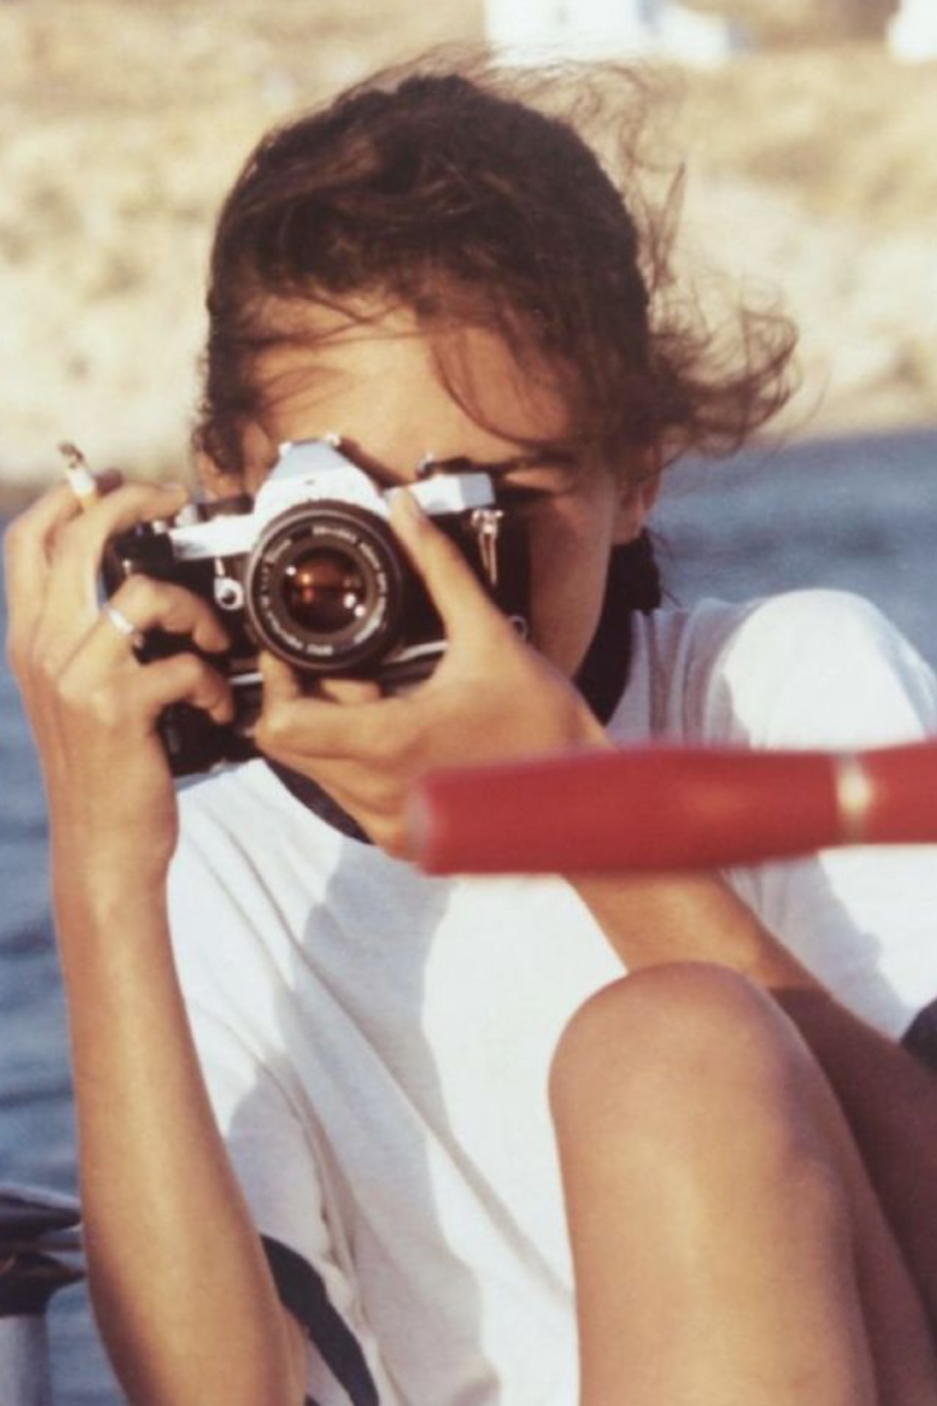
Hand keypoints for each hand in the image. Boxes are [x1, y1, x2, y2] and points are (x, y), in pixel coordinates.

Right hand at [5, 478, 233, 893]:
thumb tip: (138, 584)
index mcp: (32, 639)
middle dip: (133, 502)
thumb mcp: (77, 694)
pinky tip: (217, 705)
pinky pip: (182, 664)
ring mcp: (76, 678)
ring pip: (144, 594)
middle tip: (175, 501)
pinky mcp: (118, 710)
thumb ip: (90, 639)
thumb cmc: (105, 767)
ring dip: (197, 611)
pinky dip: (214, 681)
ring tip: (218, 643)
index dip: (68, 495)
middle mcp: (43, 649)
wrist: (102, 845)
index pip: (26, 541)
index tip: (114, 480)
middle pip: (78, 539)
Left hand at [255, 489, 608, 855]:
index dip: (277, 681)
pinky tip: (404, 734)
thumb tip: (406, 513)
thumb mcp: (488, 634)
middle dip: (311, 701)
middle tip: (354, 669)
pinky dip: (360, 762)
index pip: (282, 725)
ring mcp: (391, 825)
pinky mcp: (404, 840)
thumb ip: (439, 566)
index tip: (294, 651)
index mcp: (390, 744)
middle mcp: (380, 794)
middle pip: (292, 746)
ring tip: (386, 699)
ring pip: (319, 773)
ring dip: (336, 731)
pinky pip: (351, 797)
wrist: (585, 796)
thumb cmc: (546, 724)